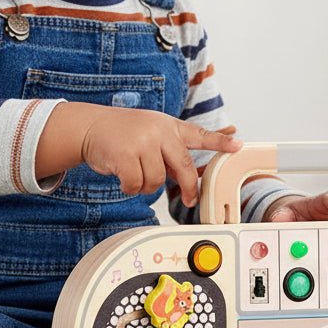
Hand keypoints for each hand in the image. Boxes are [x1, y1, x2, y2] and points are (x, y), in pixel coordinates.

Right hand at [81, 108, 240, 205]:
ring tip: (134, 173)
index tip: (238, 146)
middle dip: (188, 188)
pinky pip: (137, 185)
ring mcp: (142, 142)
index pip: (198, 134)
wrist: (90, 126)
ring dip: (146, 186)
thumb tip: (186, 179)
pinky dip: (130, 188)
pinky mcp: (125, 155)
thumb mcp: (150, 133)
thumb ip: (169, 151)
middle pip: (184, 167)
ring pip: (157, 181)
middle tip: (189, 200)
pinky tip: (122, 175)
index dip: (219, 142)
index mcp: (169, 126)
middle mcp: (158, 131)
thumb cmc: (123, 134)